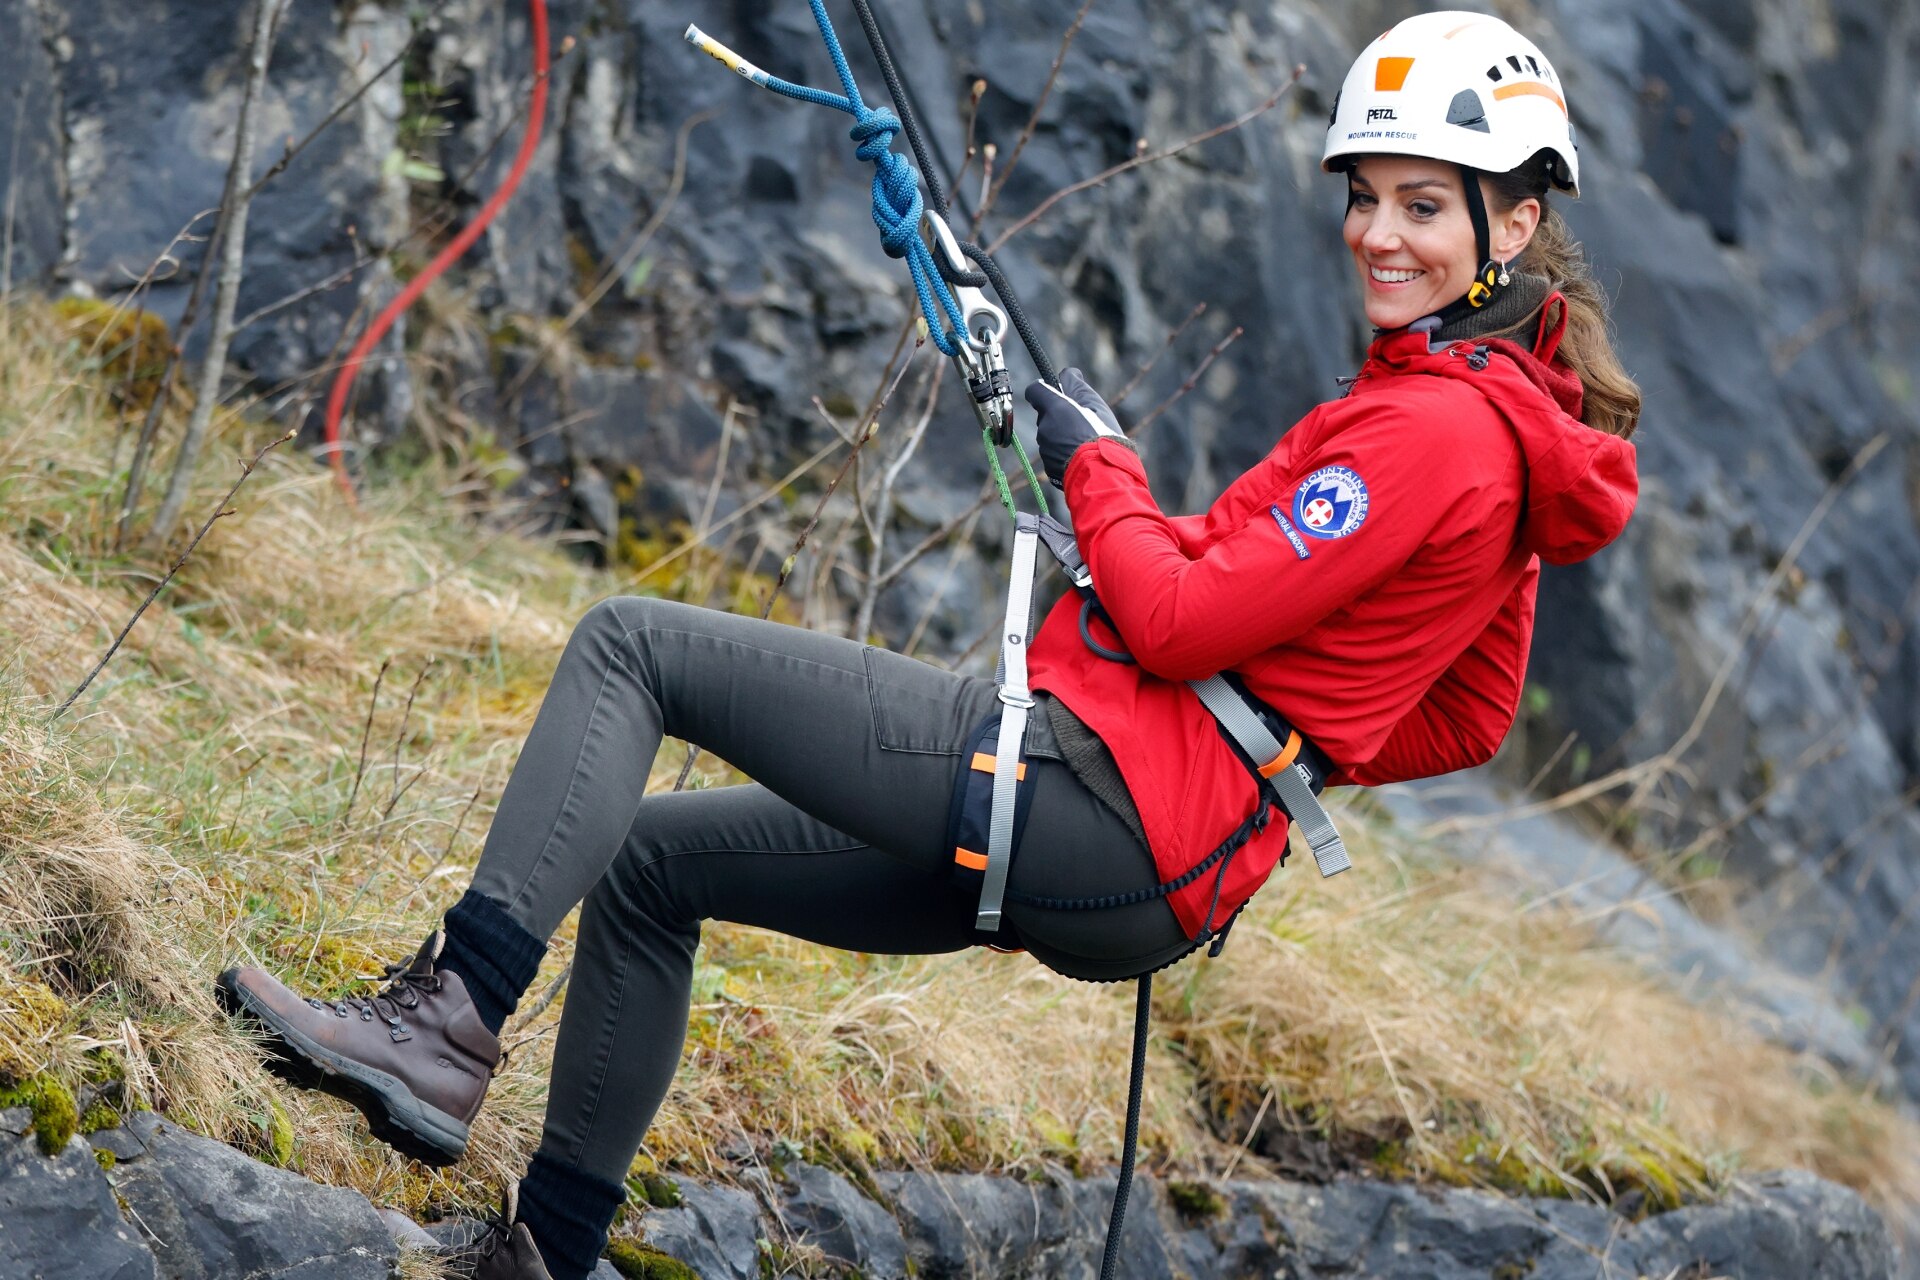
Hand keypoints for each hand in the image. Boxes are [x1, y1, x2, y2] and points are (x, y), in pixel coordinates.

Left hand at [1024, 368, 1125, 486]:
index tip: (1056, 393)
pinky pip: (1053, 455)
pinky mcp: (1049, 468)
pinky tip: (1081, 457)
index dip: (1044, 390)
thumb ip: (1076, 385)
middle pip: (1045, 416)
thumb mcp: (1095, 403)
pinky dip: (1064, 454)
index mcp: (1054, 409)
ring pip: (1050, 437)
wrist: (1104, 473)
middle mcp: (1044, 428)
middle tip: (1082, 423)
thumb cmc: (1102, 435)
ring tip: (1085, 443)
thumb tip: (1067, 373)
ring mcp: (1045, 450)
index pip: (1034, 391)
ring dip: (1062, 436)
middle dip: (1059, 417)